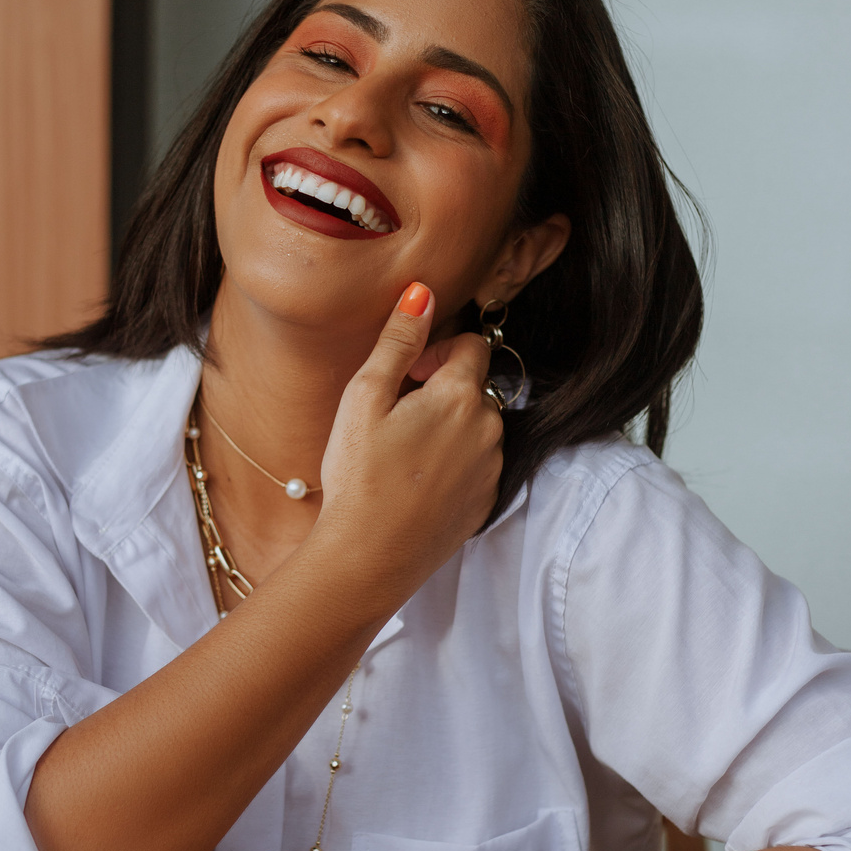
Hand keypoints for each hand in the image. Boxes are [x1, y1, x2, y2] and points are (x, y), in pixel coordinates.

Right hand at [314, 286, 501, 602]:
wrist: (367, 558)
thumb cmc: (359, 478)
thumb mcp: (365, 397)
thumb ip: (399, 340)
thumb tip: (423, 292)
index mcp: (461, 397)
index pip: (473, 345)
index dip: (438, 350)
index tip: (407, 373)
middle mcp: (489, 430)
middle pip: (475, 387)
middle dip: (441, 389)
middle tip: (395, 413)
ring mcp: (492, 470)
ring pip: (477, 426)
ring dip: (448, 426)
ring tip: (401, 451)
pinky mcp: (485, 503)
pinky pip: (476, 465)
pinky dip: (453, 462)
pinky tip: (413, 480)